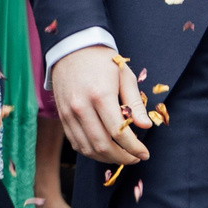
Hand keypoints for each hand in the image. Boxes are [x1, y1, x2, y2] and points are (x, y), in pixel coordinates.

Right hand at [52, 45, 152, 164]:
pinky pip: (75, 142)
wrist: (73, 49)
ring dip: (106, 158)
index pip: (118, 132)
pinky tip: (104, 150)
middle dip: (122, 157)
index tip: (145, 153)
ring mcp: (68, 114)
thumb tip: (146, 127)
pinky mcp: (62, 117)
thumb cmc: (103, 62)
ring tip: (122, 156)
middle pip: (102, 145)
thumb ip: (135, 103)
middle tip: (135, 158)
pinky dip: (90, 152)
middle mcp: (81, 107)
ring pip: (87, 148)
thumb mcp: (125, 77)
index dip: (134, 148)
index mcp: (100, 96)